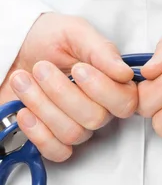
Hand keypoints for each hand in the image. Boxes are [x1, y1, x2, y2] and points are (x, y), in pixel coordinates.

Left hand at [0, 12, 136, 161]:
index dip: (103, 90)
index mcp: (112, 85)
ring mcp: (76, 125)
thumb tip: (125, 73)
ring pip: (73, 133)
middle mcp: (99, 109)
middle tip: (41, 69)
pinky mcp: (52, 138)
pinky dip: (38, 133)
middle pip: (95, 119)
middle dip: (62, 92)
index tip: (78, 69)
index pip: (126, 103)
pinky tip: (24, 112)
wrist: (12, 47)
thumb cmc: (45, 39)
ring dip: (42, 105)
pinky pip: (57, 151)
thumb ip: (102, 50)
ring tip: (23, 80)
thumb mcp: (75, 32)